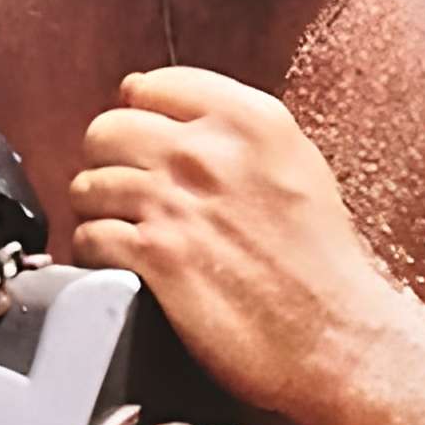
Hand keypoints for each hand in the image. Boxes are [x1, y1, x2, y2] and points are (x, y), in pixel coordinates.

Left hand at [69, 67, 384, 423]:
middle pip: (108, 131)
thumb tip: (150, 95)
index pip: (153, 87)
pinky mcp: (154, 256)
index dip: (143, 119)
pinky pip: (88, 237)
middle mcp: (207, 152)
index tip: (147, 146)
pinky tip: (123, 265)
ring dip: (100, 212)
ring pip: (88, 185)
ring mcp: (175, 203)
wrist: (336, 338)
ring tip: (128, 234)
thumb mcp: (296, 163)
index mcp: (248, 121)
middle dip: (111, 163)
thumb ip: (231, 125)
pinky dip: (95, 254)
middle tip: (130, 194)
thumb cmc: (322, 264)